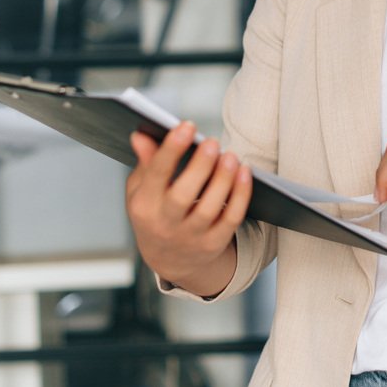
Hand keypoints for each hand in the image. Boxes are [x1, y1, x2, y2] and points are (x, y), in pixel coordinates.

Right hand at [125, 121, 251, 296]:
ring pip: (209, 209)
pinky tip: (245, 173)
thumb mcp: (142, 191)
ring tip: (230, 155)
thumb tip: (141, 135)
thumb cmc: (155, 214)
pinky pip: (231, 219)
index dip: (171, 150)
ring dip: (223, 180)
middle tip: (212, 142)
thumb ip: (145, 163)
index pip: (156, 175)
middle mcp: (166, 224)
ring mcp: (191, 237)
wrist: (170, 261)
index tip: (187, 126)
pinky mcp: (214, 244)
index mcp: (144, 206)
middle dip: (200, 166)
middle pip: (183, 196)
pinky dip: (240, 196)